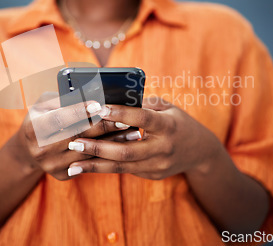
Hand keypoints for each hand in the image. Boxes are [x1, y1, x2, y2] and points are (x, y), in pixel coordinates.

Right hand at [15, 93, 142, 180]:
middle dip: (104, 127)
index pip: (59, 118)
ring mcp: (51, 165)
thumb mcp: (46, 104)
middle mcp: (40, 150)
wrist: (31, 148)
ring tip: (133, 132)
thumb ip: (65, 99)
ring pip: (88, 152)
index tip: (100, 104)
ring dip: (113, 142)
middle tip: (125, 119)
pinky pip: (90, 163)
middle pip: (78, 137)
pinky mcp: (63, 175)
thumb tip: (94, 92)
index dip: (79, 111)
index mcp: (33, 128)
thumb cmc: (44, 116)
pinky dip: (108, 154)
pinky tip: (123, 145)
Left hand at [66, 98, 218, 179]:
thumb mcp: (167, 107)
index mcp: (169, 126)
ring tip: (72, 164)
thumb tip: (113, 98)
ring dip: (95, 165)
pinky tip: (85, 167)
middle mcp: (163, 148)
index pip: (142, 119)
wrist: (199, 152)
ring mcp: (158, 165)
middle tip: (74, 143)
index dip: (121, 114)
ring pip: (122, 166)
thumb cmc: (178, 122)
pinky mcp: (152, 175)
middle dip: (97, 148)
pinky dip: (104, 168)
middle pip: (126, 151)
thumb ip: (144, 104)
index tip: (98, 109)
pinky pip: (125, 170)